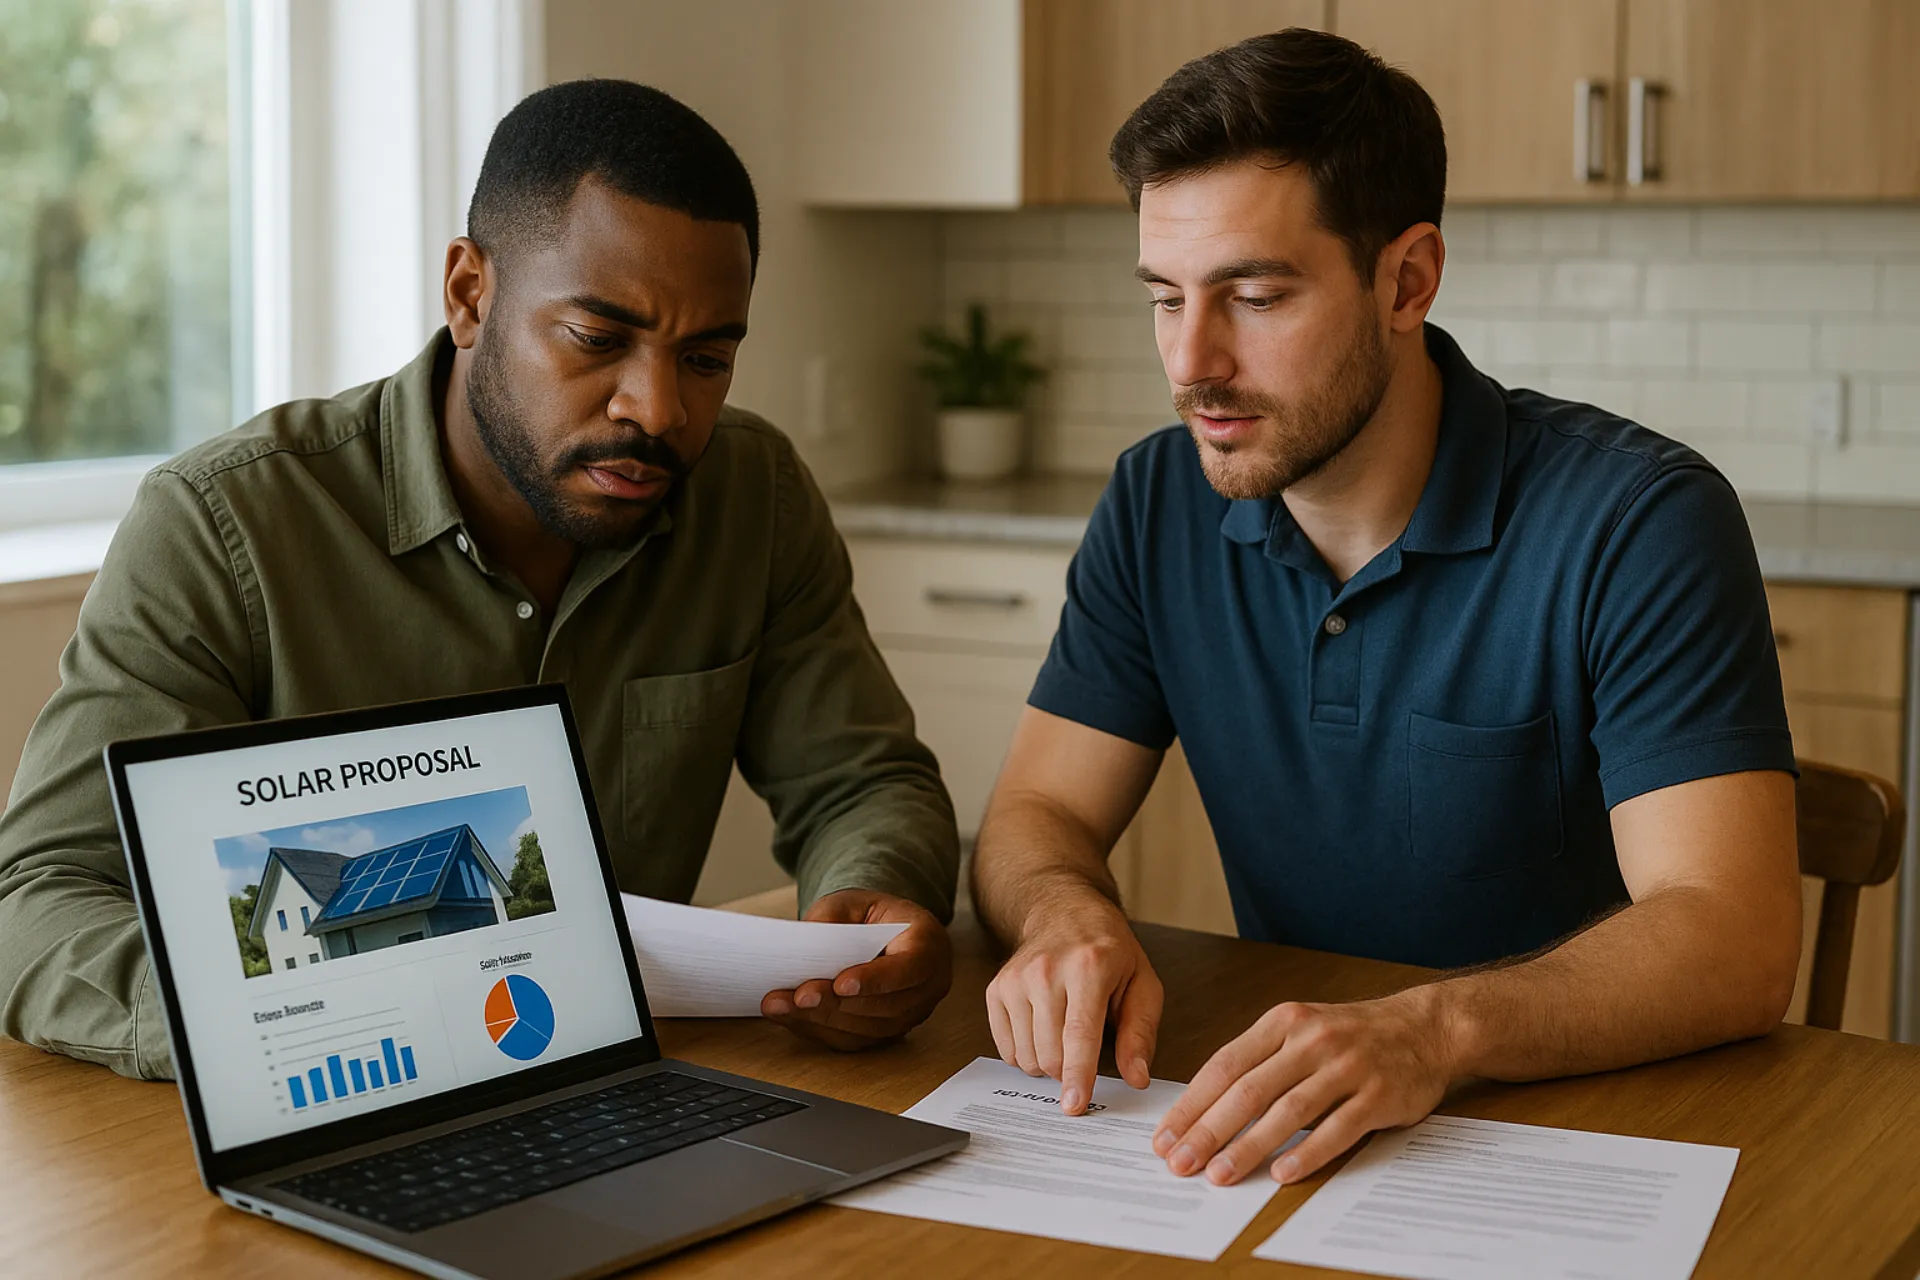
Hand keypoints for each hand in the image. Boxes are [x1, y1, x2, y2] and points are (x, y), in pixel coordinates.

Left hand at [760, 889, 951, 1050]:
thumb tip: (806, 944)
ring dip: (821, 1020)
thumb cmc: (874, 915)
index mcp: (929, 945)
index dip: (875, 980)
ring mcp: (912, 1014)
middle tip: (797, 996)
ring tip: (782, 1006)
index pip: (909, 969)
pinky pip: (856, 1040)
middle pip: (884, 1006)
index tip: (841, 984)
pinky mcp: (890, 1032)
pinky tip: (792, 1017)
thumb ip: (833, 917)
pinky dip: (820, 1030)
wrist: (887, 931)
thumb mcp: (854, 901)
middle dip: (835, 1004)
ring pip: (867, 1029)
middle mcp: (928, 986)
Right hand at [984, 892, 1161, 1114]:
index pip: (1079, 1034)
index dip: (1078, 1075)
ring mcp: (1016, 979)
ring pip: (1027, 1056)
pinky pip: (1007, 1048)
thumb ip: (1140, 1033)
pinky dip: (1027, 1053)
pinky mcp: (997, 988)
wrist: (1064, 912)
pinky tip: (1044, 1030)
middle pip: (1050, 1053)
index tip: (1074, 1105)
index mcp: (1089, 967)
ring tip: (1064, 1034)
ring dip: (1048, 1062)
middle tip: (1084, 1050)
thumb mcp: (1143, 984)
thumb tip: (1137, 1078)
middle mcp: (1046, 971)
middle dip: (1069, 1070)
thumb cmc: (1109, 951)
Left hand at [1152, 989, 1458, 1186]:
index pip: (1224, 1065)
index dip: (1191, 1104)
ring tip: (1220, 1174)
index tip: (1166, 1135)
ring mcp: (1346, 1067)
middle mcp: (1311, 1040)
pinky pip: (1336, 1129)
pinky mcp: (1378, 1095)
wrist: (1424, 1028)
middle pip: (1248, 1090)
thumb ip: (1258, 1060)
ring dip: (1249, 1147)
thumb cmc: (1351, 1036)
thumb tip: (1204, 1108)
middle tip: (1180, 1162)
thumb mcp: (1299, 1030)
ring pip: (1287, 1112)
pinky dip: (1307, 1152)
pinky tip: (1281, 1173)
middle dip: (1208, 1130)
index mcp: (1283, 1022)